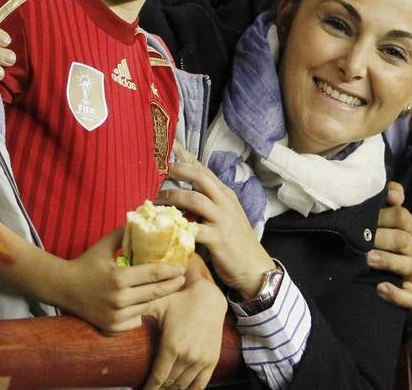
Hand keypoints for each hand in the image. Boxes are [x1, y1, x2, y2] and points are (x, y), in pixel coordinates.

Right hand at [56, 226, 186, 332]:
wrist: (63, 288)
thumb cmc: (85, 264)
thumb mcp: (103, 246)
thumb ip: (123, 234)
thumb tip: (141, 222)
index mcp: (119, 278)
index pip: (153, 274)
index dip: (170, 271)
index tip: (181, 268)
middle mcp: (119, 299)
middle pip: (155, 293)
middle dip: (172, 285)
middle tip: (181, 279)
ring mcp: (115, 316)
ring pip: (146, 308)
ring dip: (155, 299)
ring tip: (164, 289)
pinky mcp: (112, 328)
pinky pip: (136, 321)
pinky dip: (140, 313)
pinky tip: (141, 303)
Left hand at [143, 275, 226, 389]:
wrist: (209, 296)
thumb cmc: (179, 299)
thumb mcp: (157, 304)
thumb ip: (137, 314)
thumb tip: (111, 323)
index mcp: (171, 345)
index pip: (158, 378)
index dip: (149, 388)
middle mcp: (187, 356)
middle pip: (169, 384)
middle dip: (159, 389)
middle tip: (151, 388)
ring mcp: (201, 360)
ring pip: (183, 386)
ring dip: (172, 389)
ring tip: (163, 388)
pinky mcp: (212, 360)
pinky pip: (200, 385)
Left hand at [157, 145, 273, 297]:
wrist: (255, 267)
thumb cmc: (236, 242)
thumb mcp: (226, 215)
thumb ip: (209, 203)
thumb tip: (183, 195)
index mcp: (225, 194)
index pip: (205, 170)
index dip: (187, 157)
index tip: (171, 145)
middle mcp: (224, 202)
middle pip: (201, 178)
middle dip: (180, 170)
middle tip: (162, 169)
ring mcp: (222, 219)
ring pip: (195, 199)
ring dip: (173, 197)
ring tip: (156, 200)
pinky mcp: (218, 238)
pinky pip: (195, 230)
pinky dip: (180, 228)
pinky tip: (167, 228)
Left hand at [368, 181, 411, 308]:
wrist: (400, 271)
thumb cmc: (387, 236)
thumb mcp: (389, 216)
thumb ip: (389, 197)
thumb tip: (392, 193)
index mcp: (411, 227)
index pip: (402, 216)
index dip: (383, 215)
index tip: (364, 217)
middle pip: (404, 241)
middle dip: (382, 239)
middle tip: (362, 241)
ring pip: (410, 266)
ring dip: (388, 262)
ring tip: (368, 259)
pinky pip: (411, 298)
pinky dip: (397, 295)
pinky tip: (380, 288)